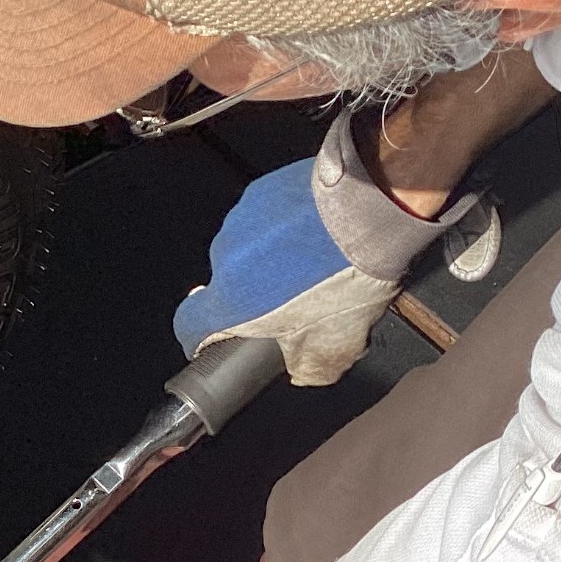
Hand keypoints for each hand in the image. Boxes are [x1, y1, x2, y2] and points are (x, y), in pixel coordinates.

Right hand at [173, 108, 462, 385]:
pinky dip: (278, 229)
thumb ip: (308, 368)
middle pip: (226, 287)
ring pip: (243, 252)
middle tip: (296, 299)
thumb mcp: (337, 344)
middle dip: (253, 296)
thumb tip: (300, 370)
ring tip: (311, 260)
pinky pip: (260, 219)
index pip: (189, 325)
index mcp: (232, 302)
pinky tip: (313, 231)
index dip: (202, 337)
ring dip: (266, 260)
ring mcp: (240, 220)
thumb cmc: (349, 274)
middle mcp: (225, 259)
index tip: (219, 339)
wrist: (371, 208)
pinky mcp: (260, 191)